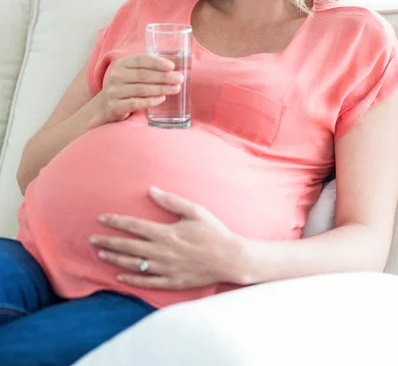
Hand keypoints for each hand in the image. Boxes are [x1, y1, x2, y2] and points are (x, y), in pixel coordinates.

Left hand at [90, 187, 239, 289]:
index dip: (116, 221)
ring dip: (115, 259)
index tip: (101, 218)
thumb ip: (171, 201)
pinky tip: (119, 276)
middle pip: (128, 246)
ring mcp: (165, 269)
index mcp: (166, 233)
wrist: (230, 258)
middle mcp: (162, 252)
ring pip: (133, 264)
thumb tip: (151, 190)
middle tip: (91, 239)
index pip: (134, 226)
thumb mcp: (195, 210)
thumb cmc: (214, 231)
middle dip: (108, 241)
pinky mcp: (171, 282)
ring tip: (100, 254)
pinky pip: (146, 282)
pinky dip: (131, 279)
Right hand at [100, 54, 183, 121]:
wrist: (105, 105)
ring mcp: (114, 91)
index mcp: (121, 64)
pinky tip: (162, 99)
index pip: (141, 60)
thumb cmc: (126, 86)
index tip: (172, 66)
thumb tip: (176, 67)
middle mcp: (116, 76)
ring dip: (160, 89)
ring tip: (175, 89)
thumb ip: (149, 68)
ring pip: (141, 89)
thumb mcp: (132, 73)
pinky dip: (150, 101)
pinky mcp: (115, 106)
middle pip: (143, 75)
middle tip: (179, 79)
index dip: (157, 62)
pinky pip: (135, 103)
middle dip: (164, 77)